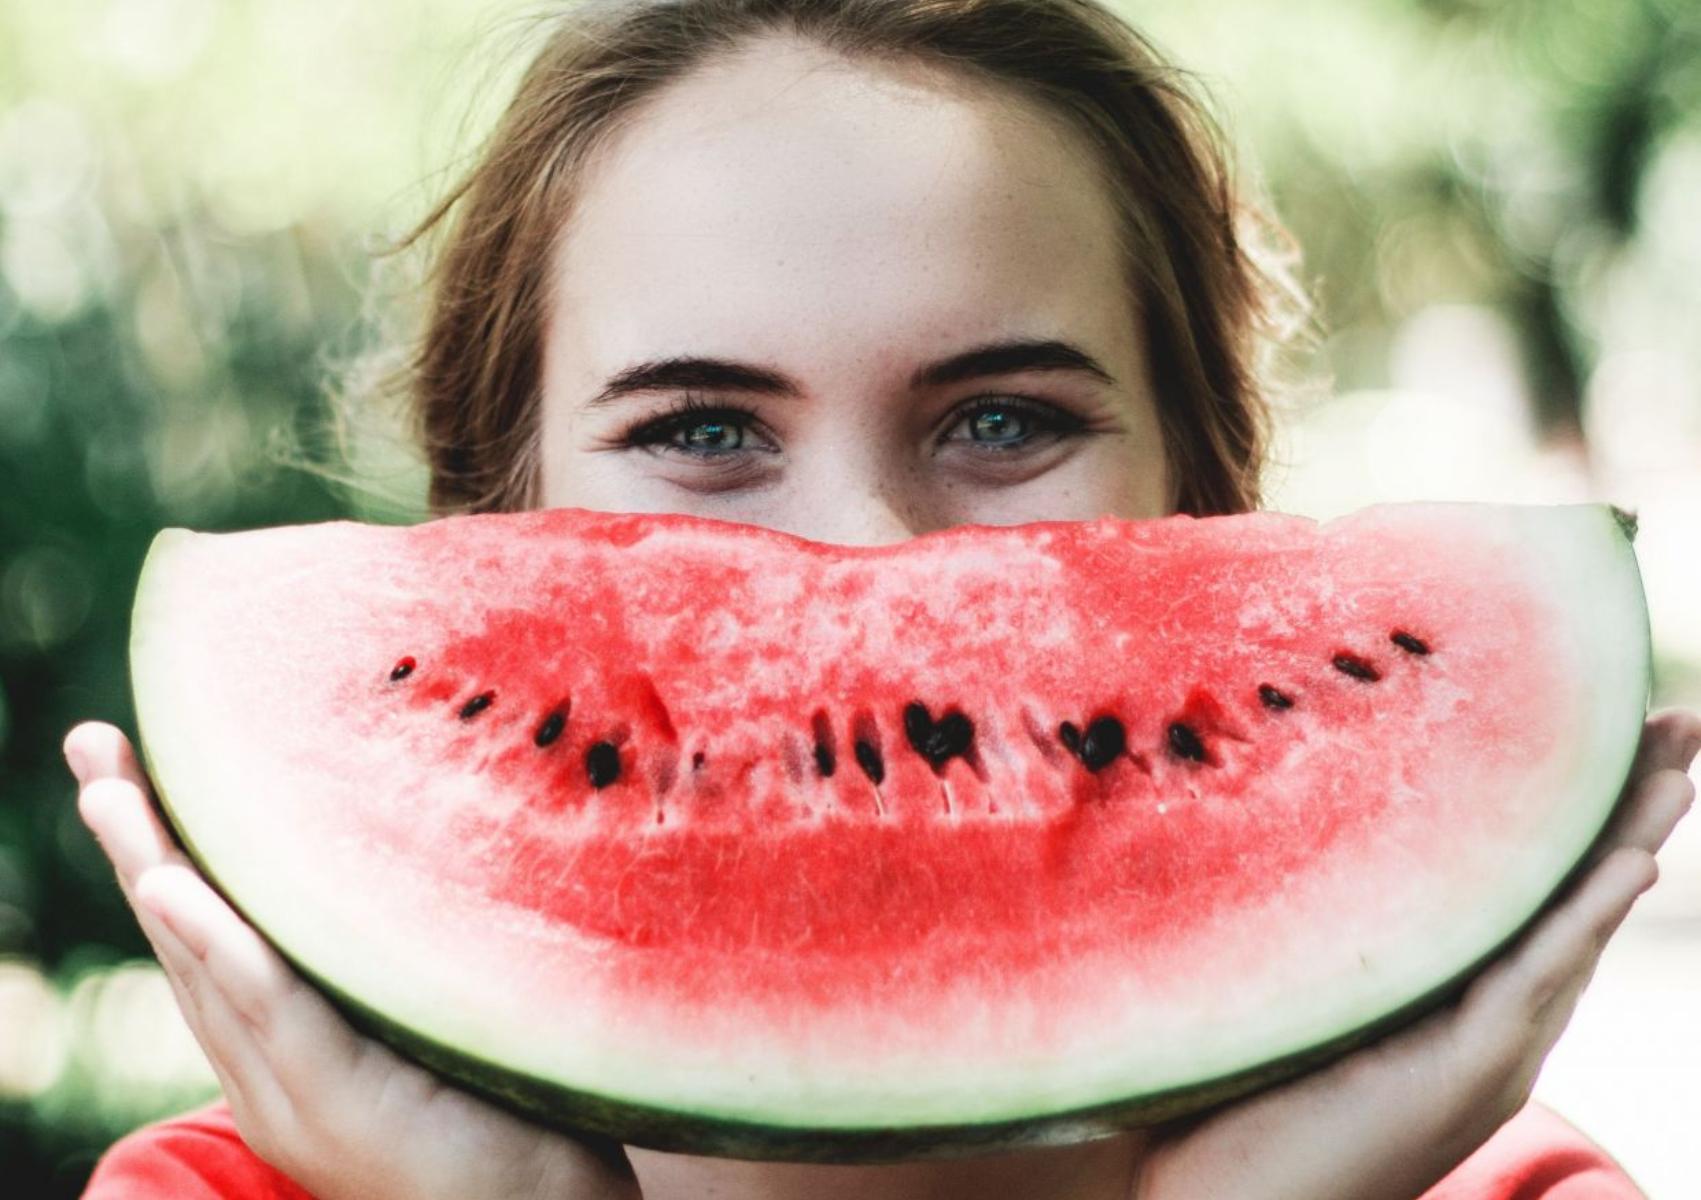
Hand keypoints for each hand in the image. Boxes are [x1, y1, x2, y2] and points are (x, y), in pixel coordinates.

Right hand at [64, 721, 641, 1199]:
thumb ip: (384, 952)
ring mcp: (292, 1091)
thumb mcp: (419, 1011)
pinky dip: (220, 946)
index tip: (129, 760)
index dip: (162, 850)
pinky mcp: (340, 1103)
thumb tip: (401, 838)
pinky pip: (272, 1011)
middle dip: (134, 840)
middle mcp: (266, 1069)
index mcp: (280, 1048)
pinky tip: (171, 887)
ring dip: (153, 871)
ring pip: (208, 966)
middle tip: (94, 743)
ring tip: (108, 790)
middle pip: (186, 938)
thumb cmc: (500, 1107)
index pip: (207, 935)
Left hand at [1130, 706, 1700, 1199]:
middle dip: (1631, 810)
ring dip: (1630, 841)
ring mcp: (1488, 1055)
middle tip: (1679, 722)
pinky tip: (1632, 860)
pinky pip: (1536, 980)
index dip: (1577, 817)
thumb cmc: (1232, 1103)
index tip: (1611, 730)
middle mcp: (1490, 1026)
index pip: (1532, 893)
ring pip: (1574, 928)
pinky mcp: (1465, 1075)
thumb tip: (1277, 814)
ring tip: (1679, 766)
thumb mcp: (1289, 989)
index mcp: (1454, 1002)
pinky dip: (1584, 917)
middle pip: (1574, 898)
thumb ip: (1319, 927)